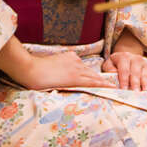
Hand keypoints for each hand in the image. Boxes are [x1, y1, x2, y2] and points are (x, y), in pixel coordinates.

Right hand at [0, 38, 114, 89]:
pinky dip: (101, 85)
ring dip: (105, 83)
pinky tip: (110, 88)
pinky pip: (91, 82)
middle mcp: (75, 61)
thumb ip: (58, 70)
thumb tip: (60, 77)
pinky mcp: (75, 77)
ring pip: (94, 77)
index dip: (93, 76)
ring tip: (117, 88)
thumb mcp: (49, 66)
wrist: (29, 68)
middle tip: (116, 85)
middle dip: (103, 80)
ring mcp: (76, 69)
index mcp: (69, 58)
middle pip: (92, 72)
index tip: (103, 80)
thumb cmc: (33, 70)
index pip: (85, 69)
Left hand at [103, 51, 146, 90]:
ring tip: (145, 92)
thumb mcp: (109, 64)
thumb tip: (113, 75)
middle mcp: (135, 58)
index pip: (124, 70)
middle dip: (135, 83)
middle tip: (135, 93)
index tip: (123, 90)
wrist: (126, 58)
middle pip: (136, 72)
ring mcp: (144, 63)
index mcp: (124, 57)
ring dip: (145, 83)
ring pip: (145, 74)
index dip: (124, 80)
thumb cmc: (115, 64)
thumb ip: (109, 69)